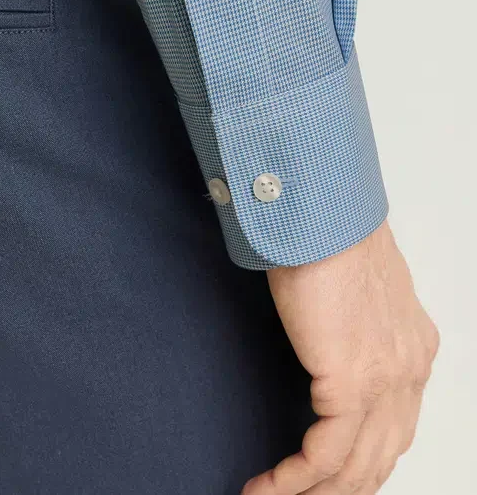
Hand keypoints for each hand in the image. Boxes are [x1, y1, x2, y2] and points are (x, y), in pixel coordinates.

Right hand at [242, 219, 439, 494]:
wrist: (322, 214)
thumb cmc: (327, 234)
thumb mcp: (353, 286)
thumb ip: (351, 321)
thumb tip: (324, 337)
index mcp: (414, 347)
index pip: (395, 427)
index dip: (361, 462)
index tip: (324, 477)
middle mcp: (409, 370)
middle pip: (380, 457)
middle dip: (339, 489)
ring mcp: (386, 381)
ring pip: (355, 468)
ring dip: (310, 494)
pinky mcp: (351, 384)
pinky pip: (324, 457)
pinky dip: (293, 481)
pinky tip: (267, 487)